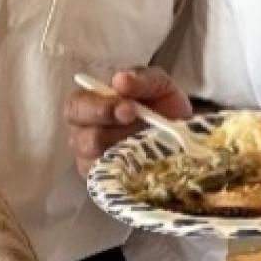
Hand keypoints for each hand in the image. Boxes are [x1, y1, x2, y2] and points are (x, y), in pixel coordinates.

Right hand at [65, 66, 191, 178]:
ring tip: (148, 142)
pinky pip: (111, 180)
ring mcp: (94, 162)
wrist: (184, 135)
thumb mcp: (158, 84)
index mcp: (90, 105)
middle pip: (81, 138)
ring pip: (97, 161)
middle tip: (137, 123)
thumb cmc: (161, 104)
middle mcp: (84, 135)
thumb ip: (141, 77)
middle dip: (110, 131)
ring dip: (125, 150)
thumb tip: (119, 79)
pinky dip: (130, 170)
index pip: (76, 106)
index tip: (128, 108)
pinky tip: (145, 162)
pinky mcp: (107, 183)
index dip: (98, 108)